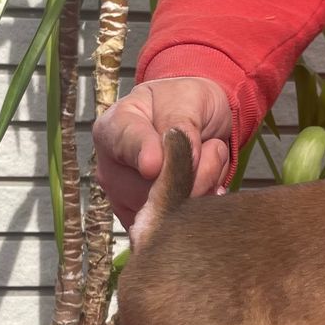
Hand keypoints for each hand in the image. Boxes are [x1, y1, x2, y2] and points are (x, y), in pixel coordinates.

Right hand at [93, 77, 232, 226]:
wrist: (199, 121)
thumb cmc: (186, 104)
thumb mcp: (187, 98)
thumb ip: (182, 123)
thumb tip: (183, 156)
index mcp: (113, 128)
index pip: (125, 145)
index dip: (143, 156)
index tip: (153, 166)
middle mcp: (113, 169)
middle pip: (149, 188)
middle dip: (194, 171)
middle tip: (212, 146)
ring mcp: (127, 200)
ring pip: (169, 210)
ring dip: (204, 186)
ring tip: (208, 159)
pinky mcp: (148, 223)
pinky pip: (179, 225)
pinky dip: (202, 205)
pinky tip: (207, 183)